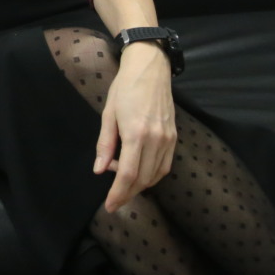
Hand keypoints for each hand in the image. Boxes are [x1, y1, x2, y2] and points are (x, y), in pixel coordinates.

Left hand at [96, 42, 176, 212]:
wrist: (150, 68)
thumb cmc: (125, 88)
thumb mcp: (108, 114)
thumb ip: (105, 144)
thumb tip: (100, 170)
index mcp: (136, 134)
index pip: (128, 174)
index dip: (118, 194)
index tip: (110, 206)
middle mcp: (156, 140)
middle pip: (143, 179)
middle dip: (127, 193)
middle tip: (114, 198)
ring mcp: (168, 139)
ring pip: (155, 175)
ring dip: (139, 185)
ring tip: (122, 180)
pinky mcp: (174, 137)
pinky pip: (165, 166)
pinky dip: (152, 175)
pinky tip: (139, 171)